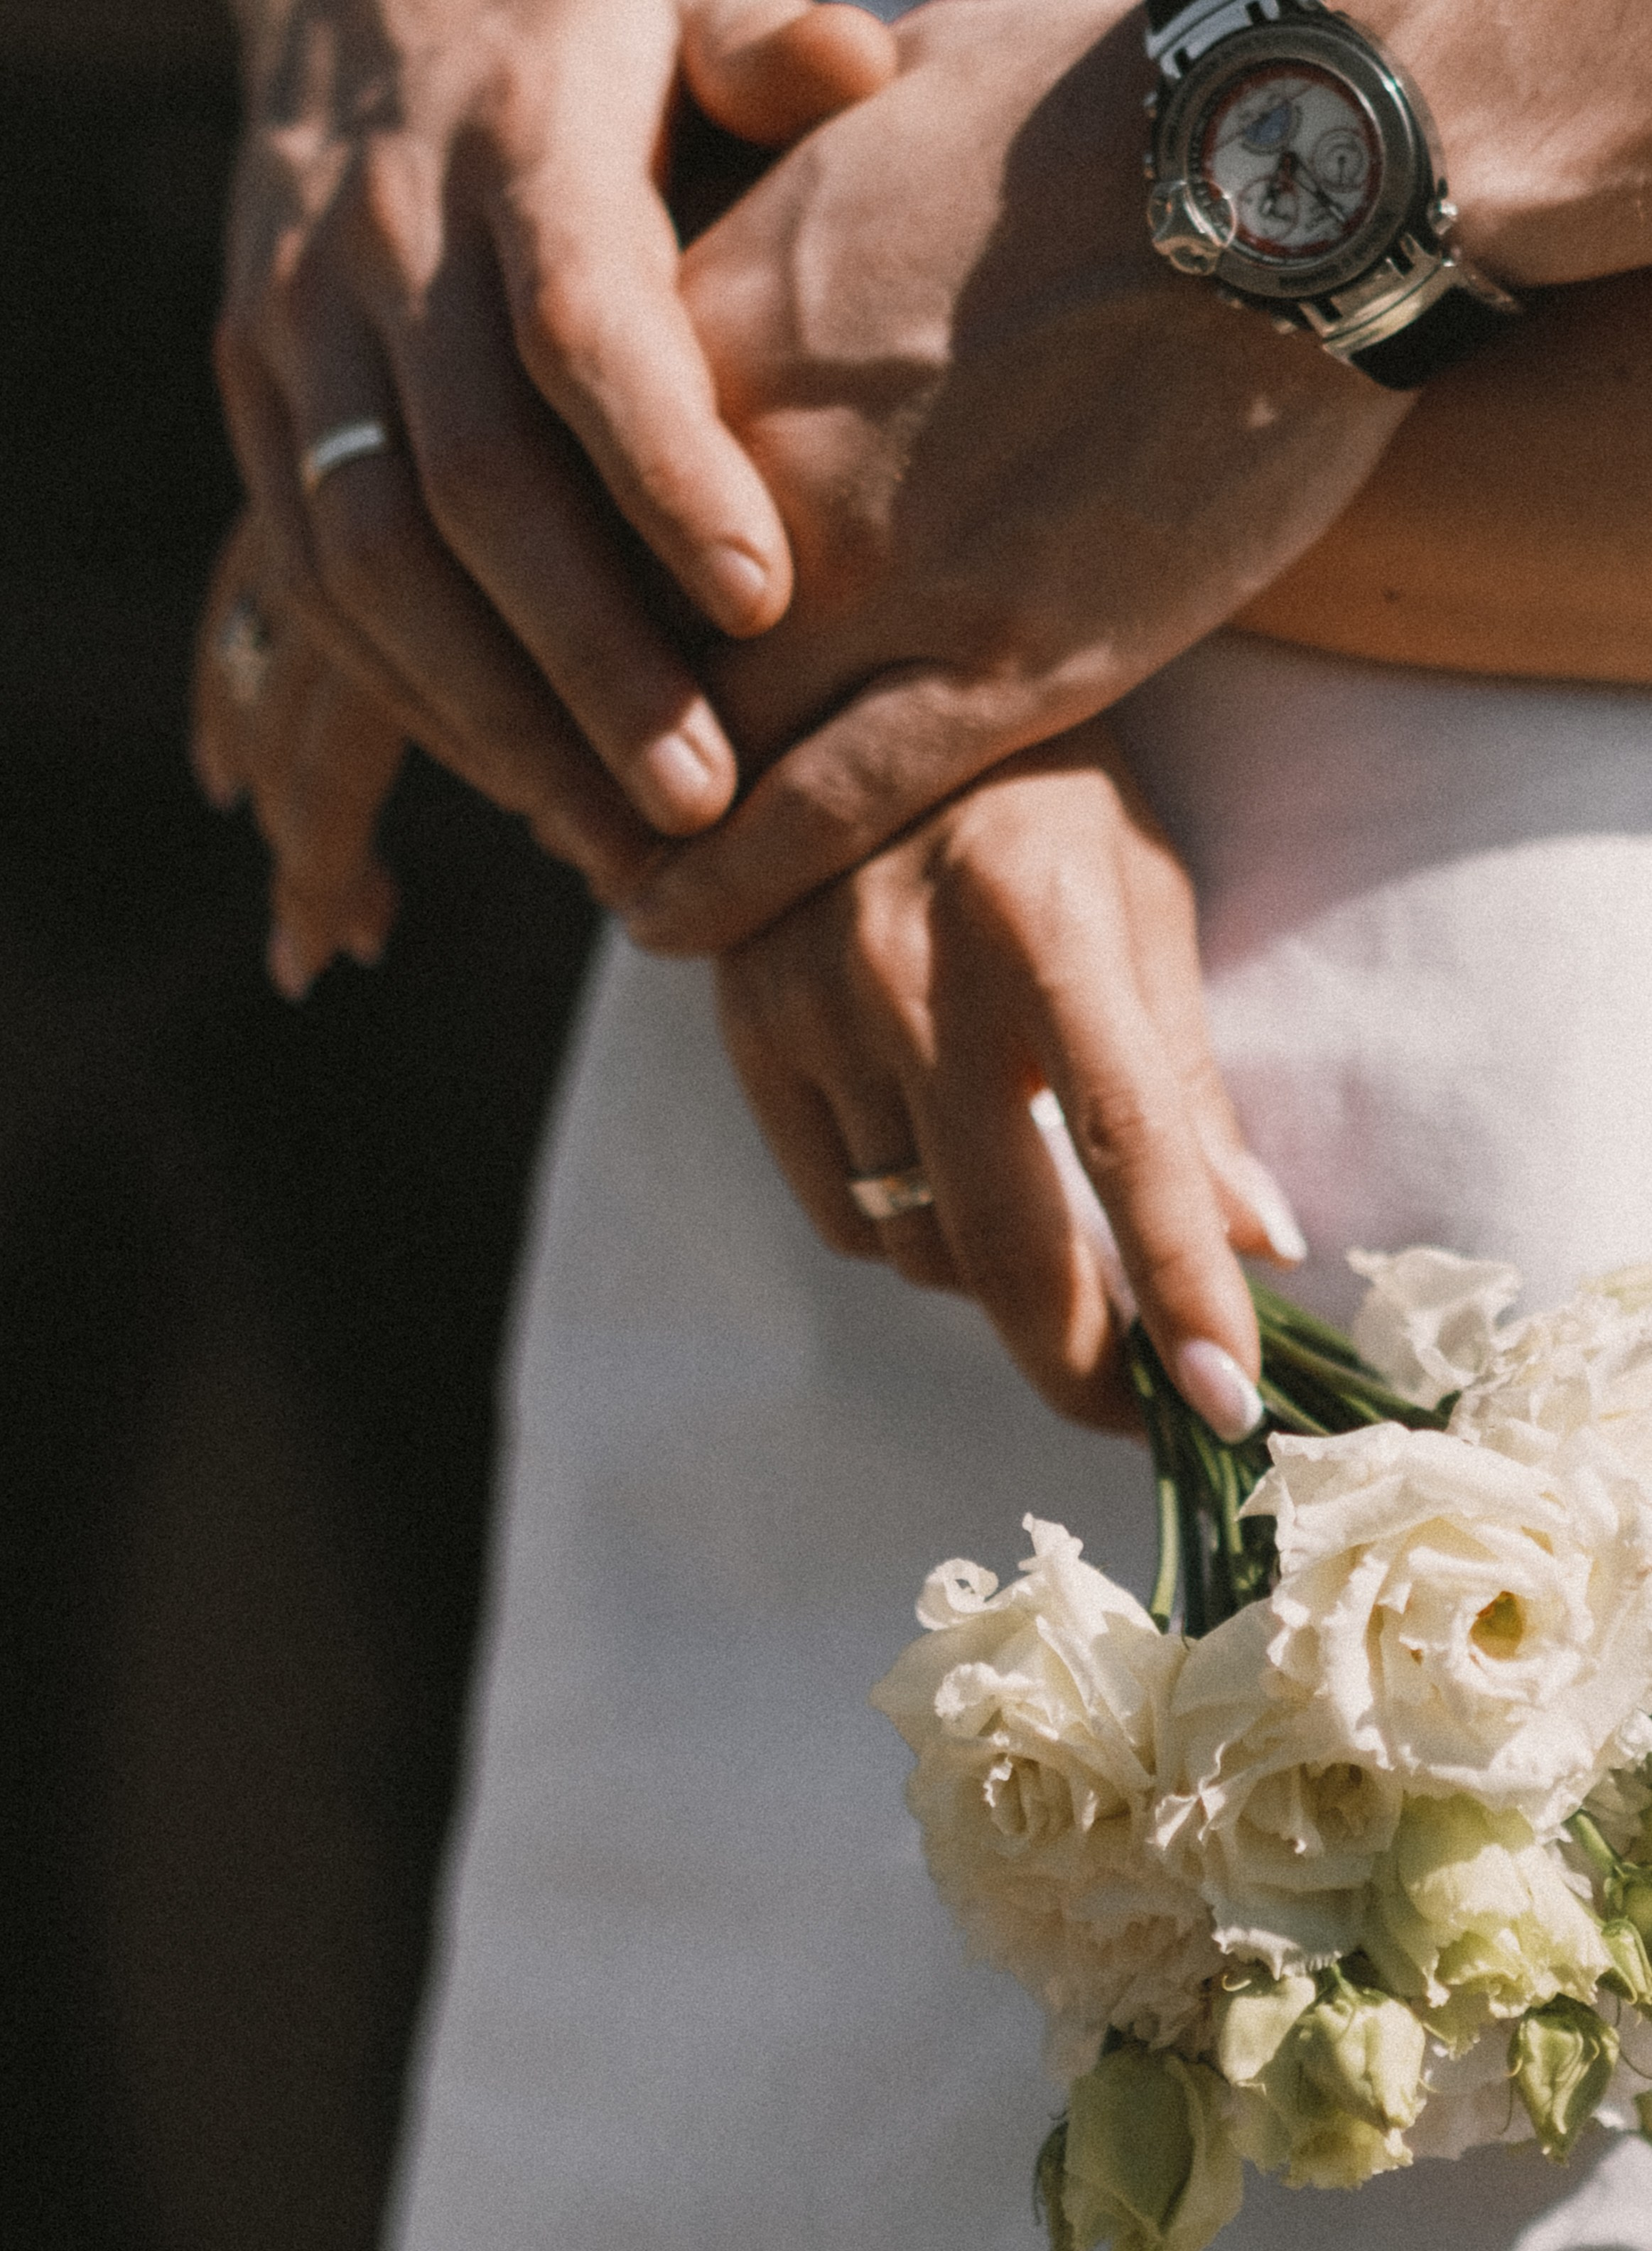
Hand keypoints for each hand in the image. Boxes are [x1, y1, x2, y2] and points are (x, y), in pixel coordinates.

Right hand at [213, 0, 895, 866]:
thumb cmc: (578, 13)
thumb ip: (762, 33)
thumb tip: (849, 64)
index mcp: (518, 140)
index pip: (583, 327)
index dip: (664, 471)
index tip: (761, 602)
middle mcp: (386, 240)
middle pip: (474, 486)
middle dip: (588, 663)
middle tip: (697, 801)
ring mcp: (299, 325)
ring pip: (373, 562)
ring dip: (490, 718)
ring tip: (611, 839)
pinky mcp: (253, 392)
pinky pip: (314, 576)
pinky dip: (406, 694)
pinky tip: (510, 777)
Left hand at [624, 0, 1411, 950]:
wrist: (1295, 159)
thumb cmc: (1113, 98)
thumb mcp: (886, 98)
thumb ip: (790, 165)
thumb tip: (781, 124)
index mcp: (716, 326)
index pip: (568, 502)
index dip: (548, 594)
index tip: (533, 645)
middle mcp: (760, 466)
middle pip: (608, 636)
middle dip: (570, 728)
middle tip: (549, 793)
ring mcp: (881, 574)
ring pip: (696, 745)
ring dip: (633, 828)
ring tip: (609, 881)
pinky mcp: (1004, 660)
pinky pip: (825, 811)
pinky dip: (733, 883)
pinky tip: (669, 929)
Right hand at [715, 718, 1306, 1435]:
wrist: (840, 687)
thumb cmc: (1035, 789)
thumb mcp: (1138, 895)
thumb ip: (1184, 1076)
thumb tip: (1257, 1243)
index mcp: (1041, 917)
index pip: (1126, 1140)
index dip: (1180, 1286)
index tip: (1227, 1406)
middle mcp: (910, 970)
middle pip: (998, 1237)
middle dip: (1079, 1357)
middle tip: (1135, 1406)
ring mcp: (809, 1005)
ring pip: (917, 1241)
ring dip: (996, 1273)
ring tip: (1046, 1226)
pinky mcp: (743, 1033)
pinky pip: (840, 1212)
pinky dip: (907, 1231)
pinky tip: (945, 1169)